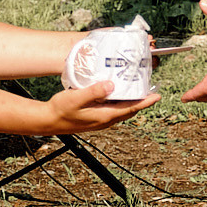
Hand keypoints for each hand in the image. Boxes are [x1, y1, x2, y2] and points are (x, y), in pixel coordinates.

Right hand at [40, 77, 157, 131]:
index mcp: (104, 116)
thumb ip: (94, 91)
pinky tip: (117, 93)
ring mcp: (101, 120)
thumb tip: (111, 85)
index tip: (157, 96)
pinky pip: (113, 109)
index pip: (130, 108)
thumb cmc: (61, 110)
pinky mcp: (96, 117)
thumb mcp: (76, 98)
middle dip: (141, 101)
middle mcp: (105, 120)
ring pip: (122, 110)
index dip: (145, 102)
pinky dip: (120, 101)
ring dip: (131, 101)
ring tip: (138, 89)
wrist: (49, 120)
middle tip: (151, 89)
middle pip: (129, 110)